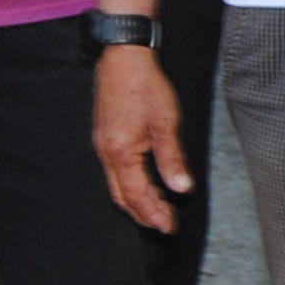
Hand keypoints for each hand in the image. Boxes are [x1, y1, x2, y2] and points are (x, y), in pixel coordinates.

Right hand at [92, 44, 191, 233]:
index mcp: (121, 152)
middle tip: (165, 224)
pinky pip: (116, 170)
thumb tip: (181, 189)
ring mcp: (104, 144)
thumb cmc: (146, 86)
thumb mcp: (166, 123)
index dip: (153, 214)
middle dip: (144, 213)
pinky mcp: (106, 136)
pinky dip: (131, 184)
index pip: (137, 195)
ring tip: (158, 209)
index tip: (170, 226)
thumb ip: (172, 159)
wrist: (124, 57)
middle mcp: (107, 152)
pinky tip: (145, 183)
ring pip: (117, 184)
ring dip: (138, 200)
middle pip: (123, 195)